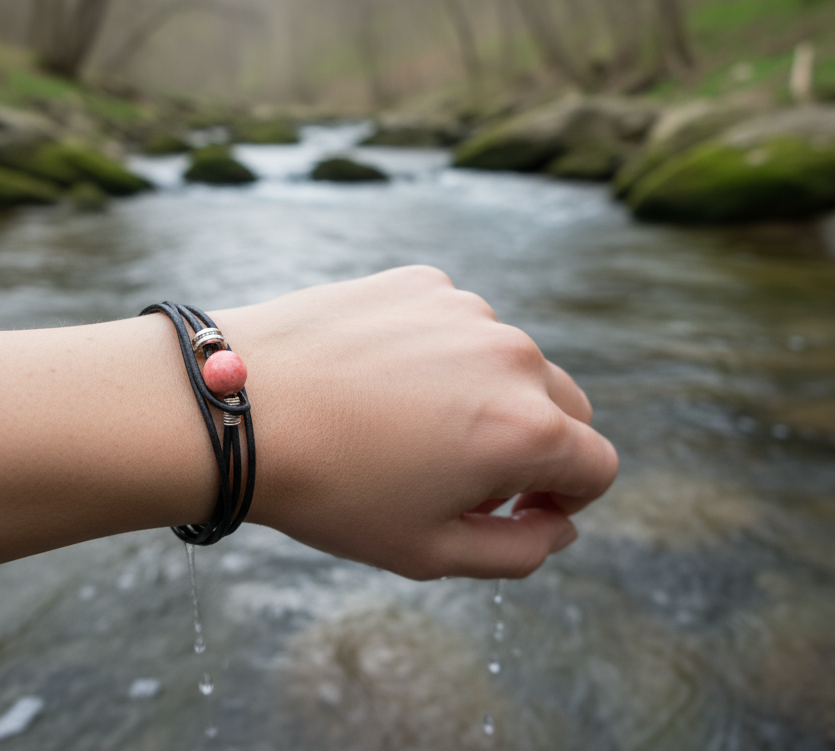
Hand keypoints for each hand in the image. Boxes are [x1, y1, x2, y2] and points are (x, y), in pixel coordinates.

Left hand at [215, 266, 618, 579]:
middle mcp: (514, 356)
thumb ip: (521, 552)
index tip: (519, 509)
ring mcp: (467, 310)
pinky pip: (458, 325)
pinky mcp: (422, 282)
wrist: (237, 406)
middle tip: (463, 477)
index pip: (597, 467)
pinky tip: (380, 381)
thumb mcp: (430, 552)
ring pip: (509, 363)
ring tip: (409, 427)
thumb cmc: (332, 489)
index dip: (568, 500)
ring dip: (487, 396)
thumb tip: (558, 524)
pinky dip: (441, 354)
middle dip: (536, 448)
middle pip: (566, 408)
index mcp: (529, 428)